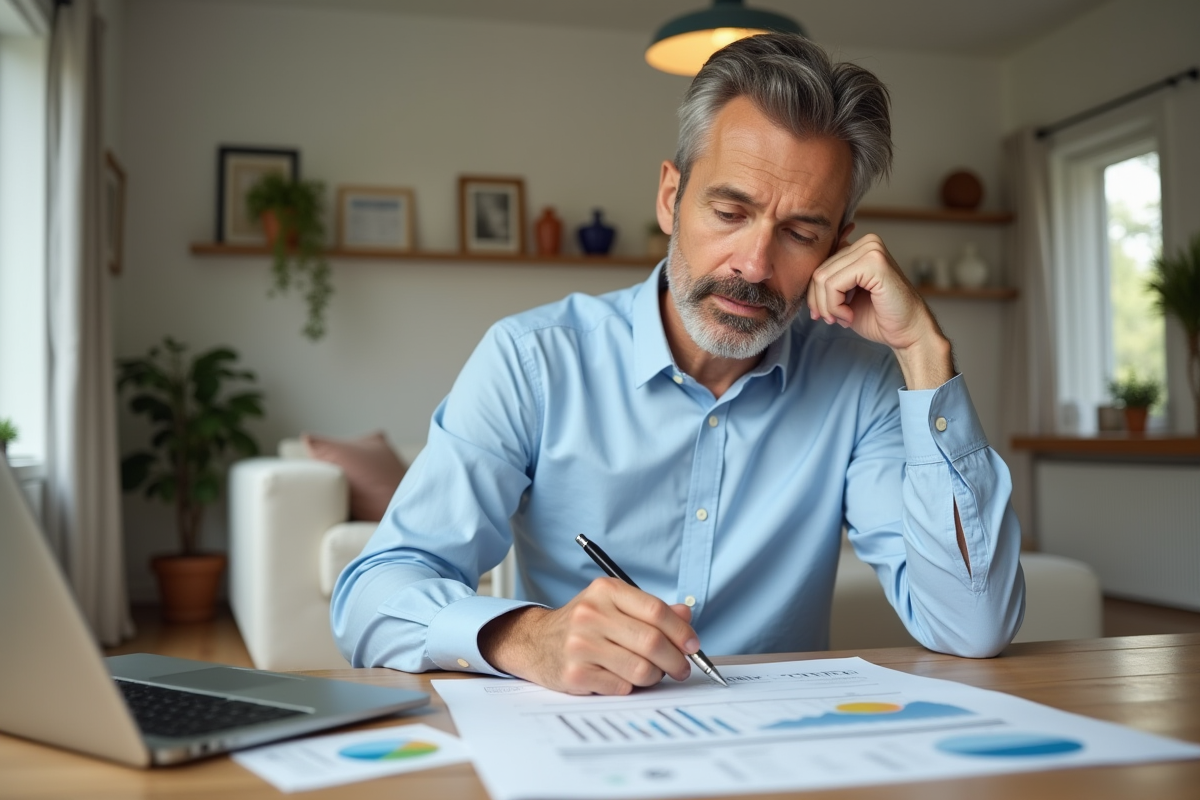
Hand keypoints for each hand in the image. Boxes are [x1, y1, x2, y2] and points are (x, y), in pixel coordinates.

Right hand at [478, 578, 697, 694]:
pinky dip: (630, 687)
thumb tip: (687, 617)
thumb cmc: (584, 624)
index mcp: (606, 591)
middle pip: (652, 642)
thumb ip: (650, 609)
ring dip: (654, 677)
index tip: (693, 646)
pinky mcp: (574, 673)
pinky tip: (621, 678)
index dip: (681, 632)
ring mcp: (581, 645)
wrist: (536, 641)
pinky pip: (622, 687)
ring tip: (650, 674)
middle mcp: (591, 614)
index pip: (656, 611)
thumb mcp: (613, 605)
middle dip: (676, 661)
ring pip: (641, 669)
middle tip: (681, 669)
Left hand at [807, 233, 953, 388]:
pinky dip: (835, 306)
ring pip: (822, 278)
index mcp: (860, 246)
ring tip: (843, 317)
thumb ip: (829, 281)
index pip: (819, 264)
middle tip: (832, 319)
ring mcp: (872, 249)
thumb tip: (801, 273)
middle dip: (818, 302)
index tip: (821, 314)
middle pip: (818, 270)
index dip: (814, 292)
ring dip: (827, 306)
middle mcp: (868, 241)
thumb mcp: (845, 295)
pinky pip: (833, 284)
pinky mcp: (874, 262)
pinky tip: (849, 315)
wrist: (907, 333)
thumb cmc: (878, 317)